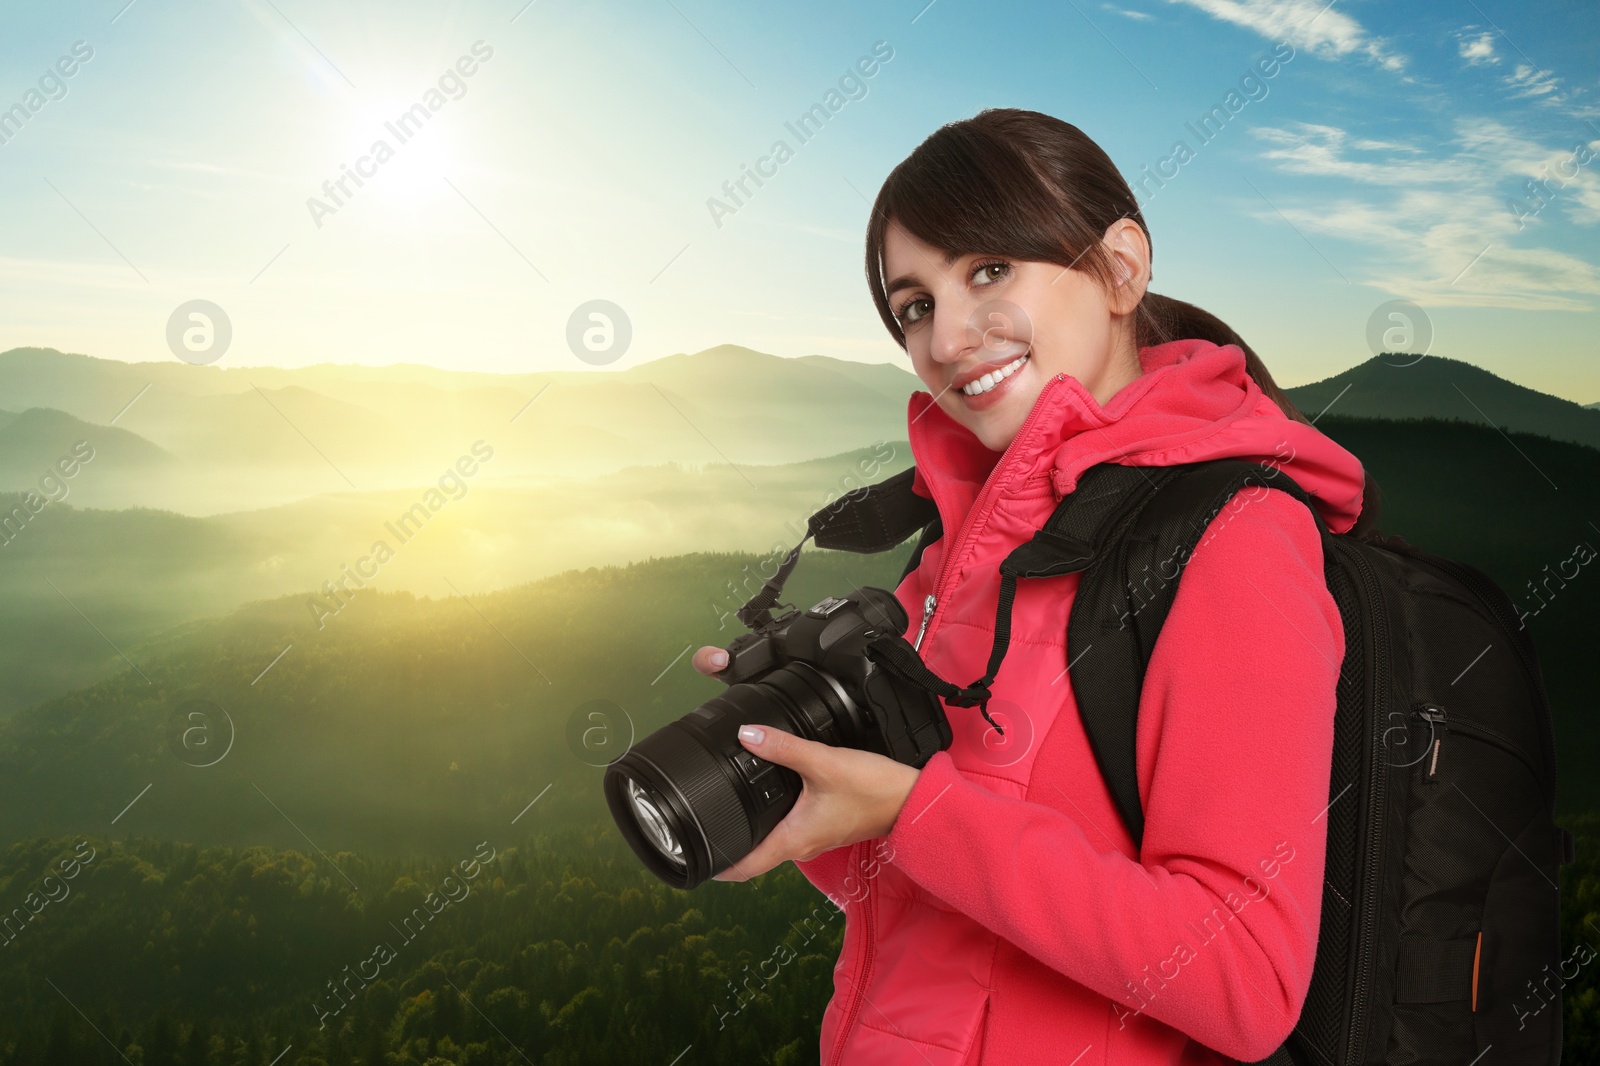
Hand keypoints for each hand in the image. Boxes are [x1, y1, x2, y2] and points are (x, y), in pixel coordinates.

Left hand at [690, 645, 920, 881]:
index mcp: (793, 840)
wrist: (912, 799)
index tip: (693, 860)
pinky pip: (790, 828)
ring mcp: (814, 837)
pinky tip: (769, 796)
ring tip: (728, 809)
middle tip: (701, 827)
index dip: (716, 867)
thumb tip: (746, 735)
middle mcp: (801, 845)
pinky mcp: (825, 825)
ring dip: (751, 831)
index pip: (745, 868)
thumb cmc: (874, 789)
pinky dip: (773, 819)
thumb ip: (783, 747)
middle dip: (728, 845)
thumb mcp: (824, 762)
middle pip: (755, 856)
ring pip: (772, 841)